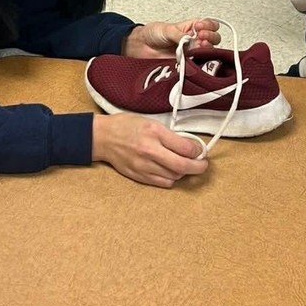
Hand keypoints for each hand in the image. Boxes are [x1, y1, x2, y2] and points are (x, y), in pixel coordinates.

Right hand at [92, 114, 207, 187]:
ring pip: (174, 176)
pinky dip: (171, 179)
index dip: (198, 151)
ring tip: (184, 165)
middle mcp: (149, 150)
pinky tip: (171, 171)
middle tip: (203, 165)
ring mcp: (143, 166)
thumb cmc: (126, 125)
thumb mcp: (151, 122)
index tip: (200, 150)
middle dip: (198, 167)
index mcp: (154, 132)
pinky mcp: (139, 176)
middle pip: (182, 166)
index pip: (184, 147)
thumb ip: (170, 135)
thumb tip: (190, 146)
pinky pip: (163, 183)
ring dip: (183, 172)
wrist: (103, 137)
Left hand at [122, 18, 219, 57]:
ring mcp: (191, 52)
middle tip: (200, 37)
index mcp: (191, 27)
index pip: (209, 25)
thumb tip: (192, 41)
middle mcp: (194, 40)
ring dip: (206, 49)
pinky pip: (197, 64)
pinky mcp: (186, 63)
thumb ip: (181, 36)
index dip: (208, 26)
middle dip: (210, 37)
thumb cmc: (152, 34)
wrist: (140, 46)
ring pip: (208, 52)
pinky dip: (199, 61)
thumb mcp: (168, 30)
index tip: (199, 27)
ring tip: (198, 47)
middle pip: (213, 39)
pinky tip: (194, 58)